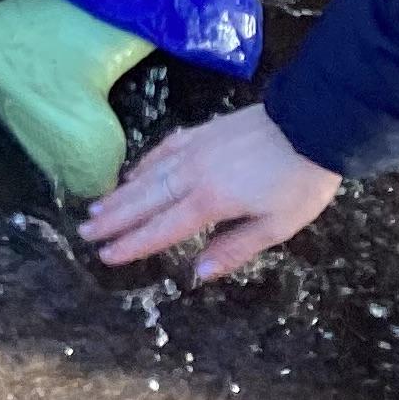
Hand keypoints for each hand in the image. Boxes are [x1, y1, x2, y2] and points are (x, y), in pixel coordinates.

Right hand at [80, 103, 341, 279]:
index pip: (161, 229)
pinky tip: (133, 173)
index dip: (132, 245)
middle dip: (114, 219)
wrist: (313, 124)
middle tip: (85, 231)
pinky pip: (164, 149)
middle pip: (145, 201)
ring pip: (148, 175)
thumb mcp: (276, 226)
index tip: (106, 256)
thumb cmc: (300, 181)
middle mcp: (192, 175)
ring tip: (97, 207)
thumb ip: (234, 250)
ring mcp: (195, 150)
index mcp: (209, 202)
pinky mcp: (202, 133)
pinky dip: (144, 164)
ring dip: (121, 194)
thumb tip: (198, 275)